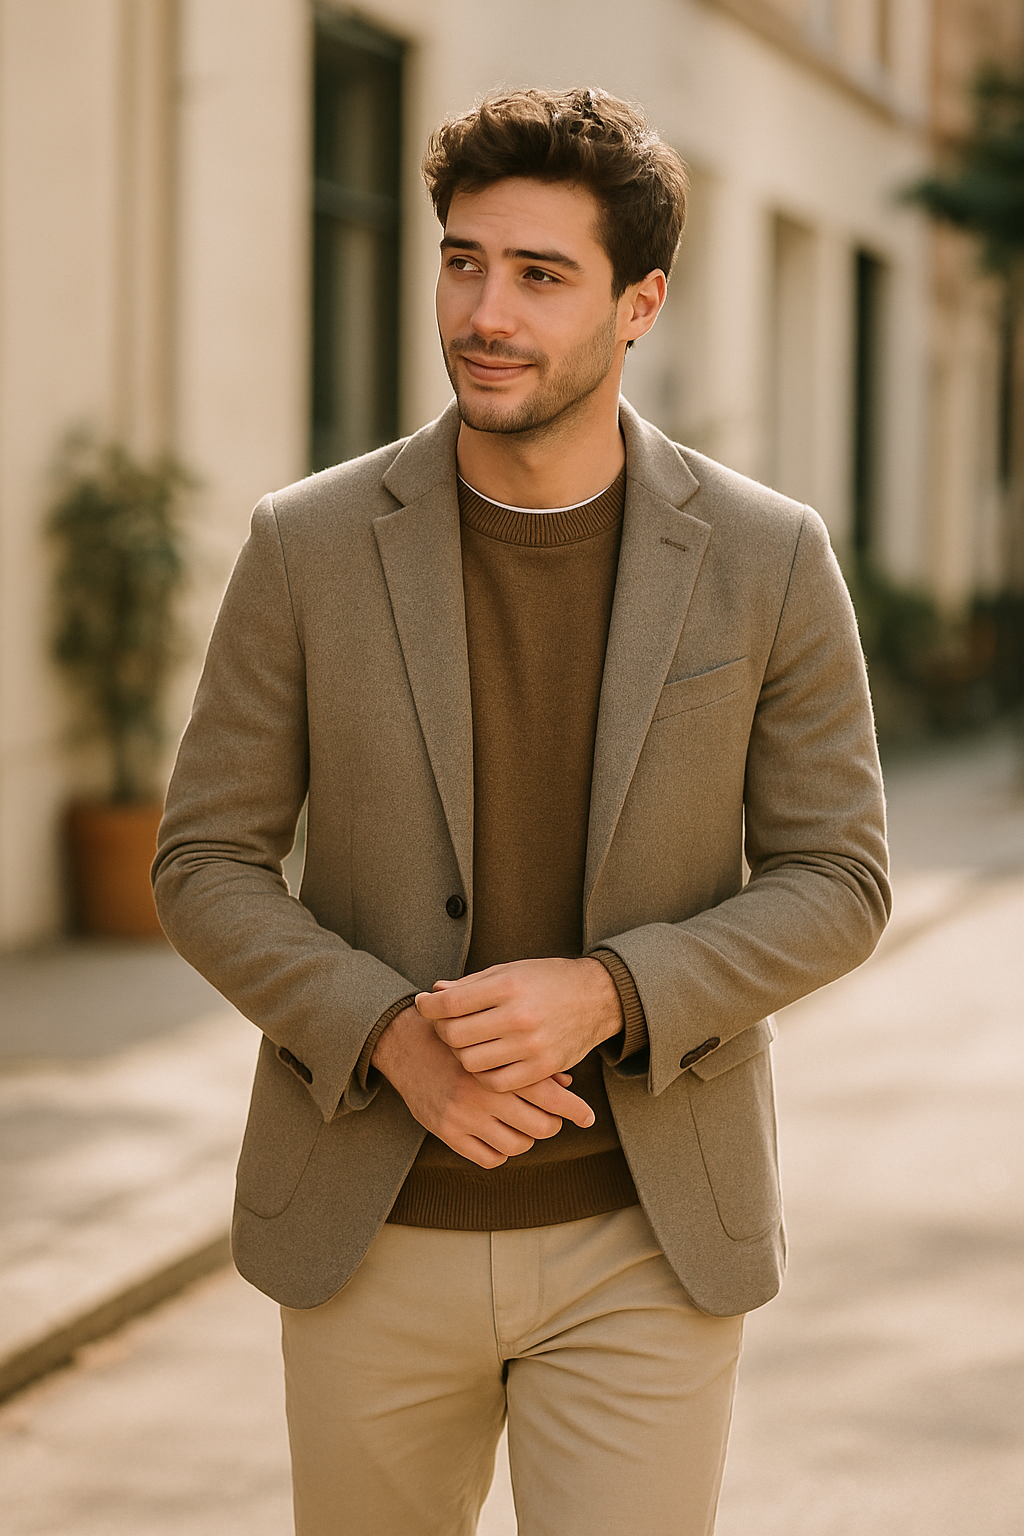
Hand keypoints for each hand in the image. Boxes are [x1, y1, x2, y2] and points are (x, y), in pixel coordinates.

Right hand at [370, 1004, 595, 1169]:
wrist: (405, 1041)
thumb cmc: (458, 1036)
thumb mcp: (494, 1036)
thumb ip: (529, 1059)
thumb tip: (567, 1085)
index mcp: (499, 1064)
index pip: (550, 1095)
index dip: (575, 1110)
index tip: (589, 1117)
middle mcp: (483, 1091)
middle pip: (540, 1126)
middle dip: (551, 1125)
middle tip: (551, 1119)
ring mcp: (464, 1114)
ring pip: (517, 1145)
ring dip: (526, 1138)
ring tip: (523, 1126)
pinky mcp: (447, 1131)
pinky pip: (489, 1158)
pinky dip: (500, 1151)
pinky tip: (499, 1136)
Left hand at [416, 957, 622, 1094]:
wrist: (597, 997)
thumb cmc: (548, 980)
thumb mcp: (509, 971)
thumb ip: (470, 984)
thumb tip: (434, 993)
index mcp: (507, 986)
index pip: (450, 1003)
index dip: (428, 1005)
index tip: (424, 1004)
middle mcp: (518, 1016)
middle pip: (455, 1036)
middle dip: (441, 1030)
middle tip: (442, 1024)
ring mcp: (531, 1045)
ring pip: (471, 1063)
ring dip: (460, 1054)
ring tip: (465, 1042)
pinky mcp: (543, 1067)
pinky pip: (497, 1082)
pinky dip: (483, 1075)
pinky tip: (485, 1060)